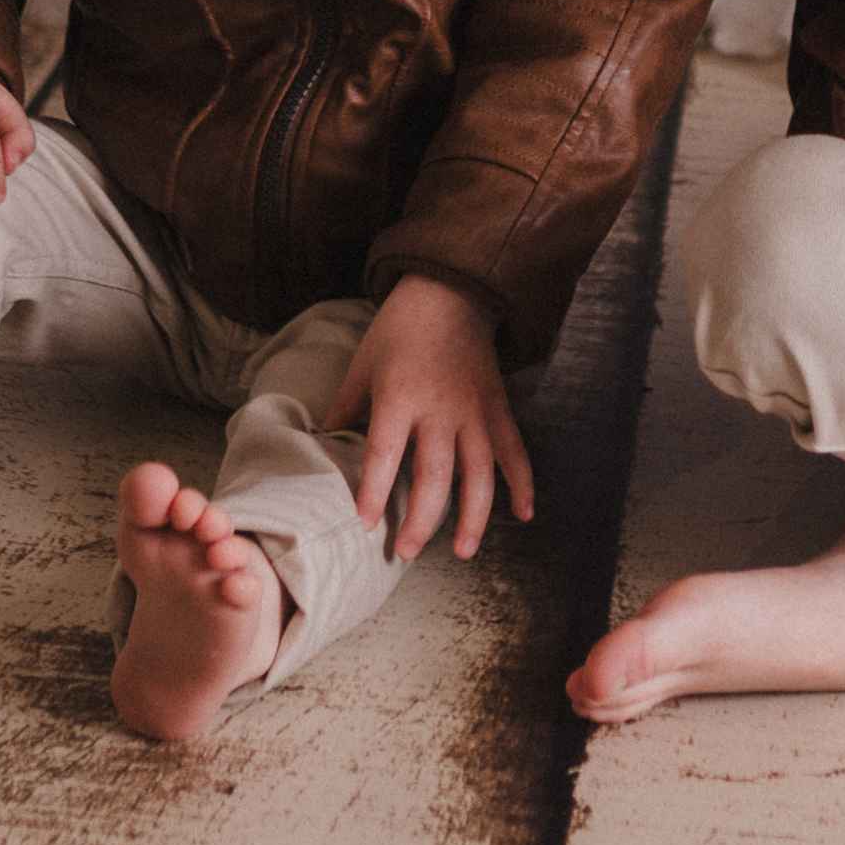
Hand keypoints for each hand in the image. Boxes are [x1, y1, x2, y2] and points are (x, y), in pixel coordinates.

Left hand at [328, 275, 535, 561]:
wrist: (450, 292)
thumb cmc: (399, 329)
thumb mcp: (363, 364)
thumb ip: (345, 409)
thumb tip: (320, 447)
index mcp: (401, 396)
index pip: (386, 453)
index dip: (375, 490)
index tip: (366, 524)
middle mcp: (441, 410)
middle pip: (435, 475)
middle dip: (422, 518)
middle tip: (406, 552)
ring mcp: (475, 412)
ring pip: (480, 474)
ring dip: (473, 517)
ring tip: (462, 551)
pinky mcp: (498, 409)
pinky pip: (515, 452)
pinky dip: (522, 484)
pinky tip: (523, 514)